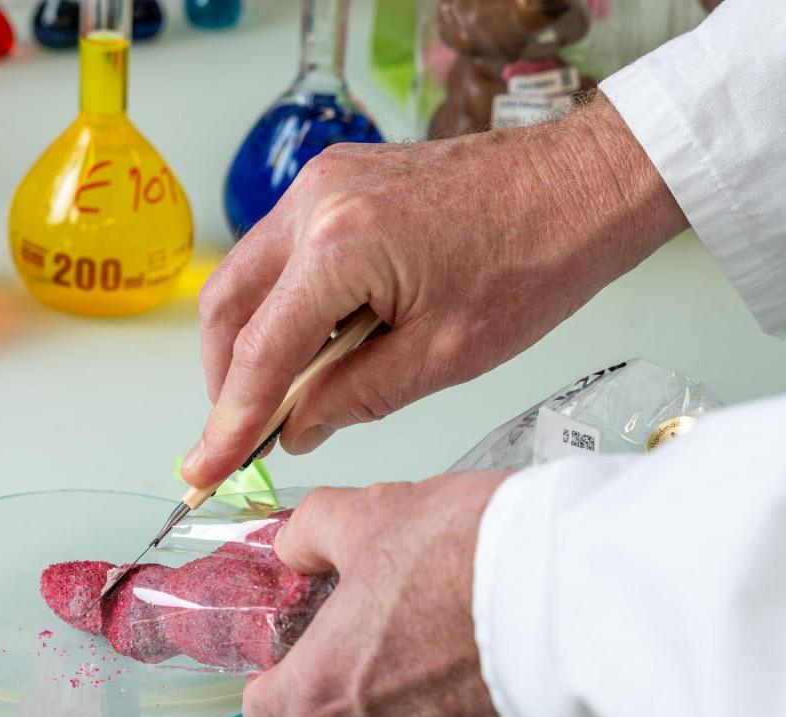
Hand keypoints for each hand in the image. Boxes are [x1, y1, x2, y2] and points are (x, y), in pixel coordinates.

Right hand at [183, 95, 686, 488]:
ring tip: (289, 393)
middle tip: (244, 434)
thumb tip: (296, 427)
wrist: (582, 184)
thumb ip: (355, 396)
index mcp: (340, 246)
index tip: (203, 467)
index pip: (260, 351)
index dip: (228, 420)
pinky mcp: (340, 179)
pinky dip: (285, 302)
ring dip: (254, 339)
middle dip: (226, 376)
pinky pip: (284, 250)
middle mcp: (315, 201)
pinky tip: (317, 341)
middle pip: (228, 304)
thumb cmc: (536, 262)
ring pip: (250, 274)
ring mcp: (323, 181)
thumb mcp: (445, 354)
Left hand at [242, 470, 514, 716]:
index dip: (275, 680)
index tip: (293, 656)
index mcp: (324, 694)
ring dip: (404, 703)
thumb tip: (297, 546)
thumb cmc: (469, 555)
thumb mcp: (367, 515)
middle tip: (381, 630)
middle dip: (349, 682)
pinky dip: (457, 714)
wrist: (571, 583)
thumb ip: (310, 535)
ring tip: (439, 641)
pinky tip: (477, 663)